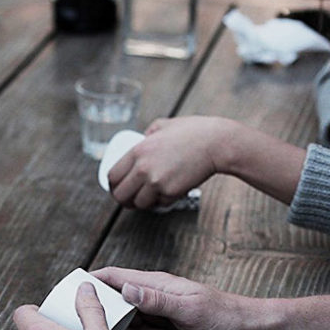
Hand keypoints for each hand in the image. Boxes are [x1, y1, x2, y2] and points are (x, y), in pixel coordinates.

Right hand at [92, 266, 256, 329]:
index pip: (113, 276)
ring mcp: (158, 307)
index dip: (91, 282)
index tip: (72, 292)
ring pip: (128, 318)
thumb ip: (156, 299)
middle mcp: (152, 293)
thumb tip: (126, 288)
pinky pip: (142, 329)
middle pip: (115, 300)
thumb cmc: (224, 316)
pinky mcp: (165, 322)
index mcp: (154, 283)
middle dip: (109, 317)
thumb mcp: (188, 309)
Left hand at [108, 116, 237, 208]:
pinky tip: (168, 192)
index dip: (113, 185)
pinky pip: (160, 204)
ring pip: (139, 204)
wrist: (217, 143)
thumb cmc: (193, 132)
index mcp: (137, 152)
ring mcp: (156, 182)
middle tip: (129, 199)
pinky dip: (162, 201)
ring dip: (143, 203)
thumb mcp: (163, 125)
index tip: (118, 187)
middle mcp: (143, 169)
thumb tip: (141, 139)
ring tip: (148, 197)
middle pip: (120, 195)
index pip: (113, 176)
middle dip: (123, 199)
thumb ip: (148, 134)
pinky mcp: (171, 193)